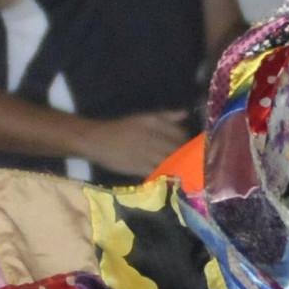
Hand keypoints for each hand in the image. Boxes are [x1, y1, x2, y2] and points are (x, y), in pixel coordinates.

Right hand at [75, 109, 192, 179]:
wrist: (97, 140)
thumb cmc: (122, 128)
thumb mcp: (143, 117)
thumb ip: (166, 116)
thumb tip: (185, 114)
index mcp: (153, 122)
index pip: (180, 133)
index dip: (188, 141)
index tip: (189, 146)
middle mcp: (151, 136)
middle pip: (178, 148)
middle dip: (186, 155)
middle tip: (190, 160)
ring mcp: (145, 153)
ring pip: (171, 161)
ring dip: (179, 165)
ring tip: (183, 168)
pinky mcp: (139, 167)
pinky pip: (159, 172)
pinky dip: (167, 174)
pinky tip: (170, 175)